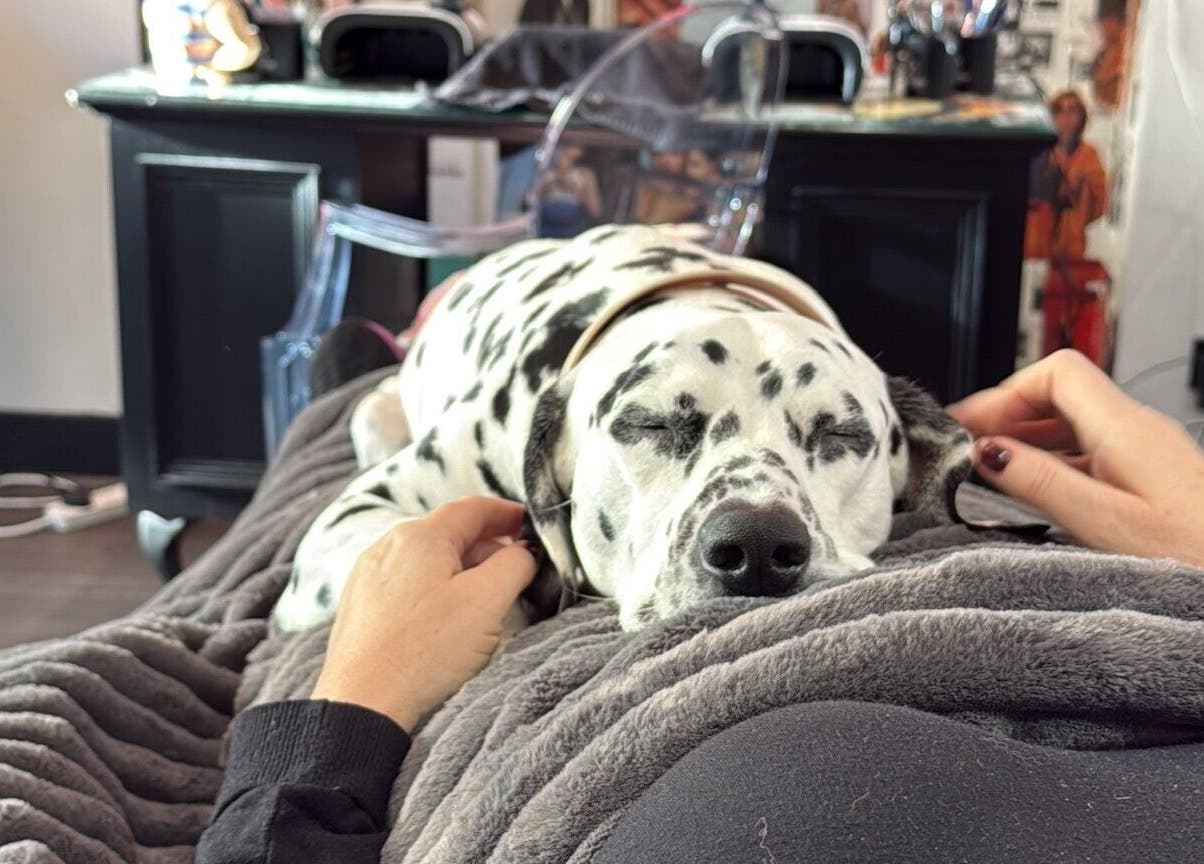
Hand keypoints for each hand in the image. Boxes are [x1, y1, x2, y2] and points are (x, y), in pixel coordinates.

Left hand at [311, 497, 535, 731]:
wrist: (363, 705)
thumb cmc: (426, 651)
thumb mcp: (487, 602)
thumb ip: (515, 564)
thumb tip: (524, 551)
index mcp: (420, 536)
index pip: (473, 508)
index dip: (508, 513)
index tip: (531, 526)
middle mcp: (388, 546)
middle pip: (450, 533)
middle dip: (488, 547)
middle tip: (517, 571)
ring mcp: (368, 576)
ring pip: (428, 560)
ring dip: (461, 570)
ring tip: (485, 600)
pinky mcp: (360, 606)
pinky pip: (407, 584)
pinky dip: (435, 589)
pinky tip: (446, 619)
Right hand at [947, 349, 1203, 568]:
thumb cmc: (1194, 554)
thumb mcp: (1103, 522)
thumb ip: (1041, 483)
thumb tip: (987, 451)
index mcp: (1124, 428)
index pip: (1055, 373)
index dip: (1005, 392)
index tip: (968, 424)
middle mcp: (1137, 428)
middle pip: (1059, 393)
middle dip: (1007, 415)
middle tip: (967, 448)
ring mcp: (1145, 449)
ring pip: (1072, 421)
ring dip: (1027, 437)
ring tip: (990, 470)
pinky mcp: (1150, 473)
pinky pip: (1088, 448)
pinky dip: (1052, 459)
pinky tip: (1035, 489)